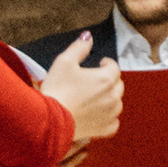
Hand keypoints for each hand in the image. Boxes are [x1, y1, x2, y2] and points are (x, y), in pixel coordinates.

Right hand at [44, 37, 124, 156]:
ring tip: (96, 96)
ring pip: (117, 102)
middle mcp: (113, 97)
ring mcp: (110, 114)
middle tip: (95, 80)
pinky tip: (99, 115)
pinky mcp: (104, 129)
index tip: (100, 64)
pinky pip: (114, 122)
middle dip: (109, 80)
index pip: (114, 67)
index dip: (106, 64)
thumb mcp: (64, 61)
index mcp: (106, 78)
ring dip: (110, 98)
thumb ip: (79, 47)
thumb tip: (88, 36)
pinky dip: (109, 118)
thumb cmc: (57, 89)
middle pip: (118, 84)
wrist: (49, 119)